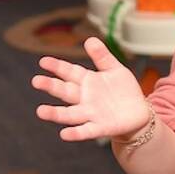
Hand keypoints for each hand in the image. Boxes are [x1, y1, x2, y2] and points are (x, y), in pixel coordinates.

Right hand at [32, 38, 148, 140]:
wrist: (138, 113)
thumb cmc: (123, 90)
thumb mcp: (115, 69)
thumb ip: (102, 57)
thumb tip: (90, 39)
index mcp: (87, 81)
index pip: (70, 72)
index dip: (57, 67)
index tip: (43, 61)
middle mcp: (84, 98)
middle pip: (65, 91)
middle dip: (51, 86)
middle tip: (36, 81)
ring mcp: (90, 114)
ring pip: (70, 114)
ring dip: (55, 113)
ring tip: (40, 111)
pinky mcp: (100, 128)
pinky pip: (86, 131)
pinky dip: (76, 133)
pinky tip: (64, 134)